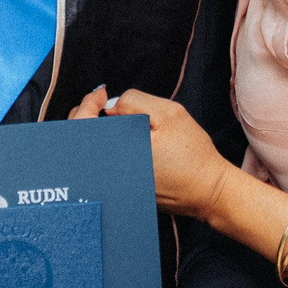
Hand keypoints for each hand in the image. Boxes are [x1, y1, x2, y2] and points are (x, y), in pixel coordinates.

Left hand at [70, 84, 237, 219]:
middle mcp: (110, 172)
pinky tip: (119, 142)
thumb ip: (134, 102)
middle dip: (85, 116)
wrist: (209, 192)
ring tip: (112, 122)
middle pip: (78, 139)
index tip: (102, 95)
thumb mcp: (169, 114)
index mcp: (118, 151)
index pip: (84, 122)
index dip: (89, 102)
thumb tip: (110, 106)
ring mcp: (113, 185)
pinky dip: (103, 150)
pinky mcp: (119, 192)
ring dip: (94, 134)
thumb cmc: (193, 154)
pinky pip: (101, 166)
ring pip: (89, 153)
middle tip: (102, 104)